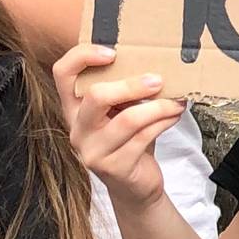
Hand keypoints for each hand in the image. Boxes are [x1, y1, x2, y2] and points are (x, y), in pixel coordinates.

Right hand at [56, 44, 184, 206]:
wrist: (134, 187)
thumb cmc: (128, 140)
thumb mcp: (119, 112)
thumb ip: (123, 89)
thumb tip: (154, 59)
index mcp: (73, 109)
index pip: (62, 73)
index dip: (83, 56)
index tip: (113, 52)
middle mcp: (77, 130)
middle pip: (97, 96)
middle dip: (132, 85)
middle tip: (158, 80)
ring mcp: (93, 152)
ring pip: (128, 119)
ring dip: (159, 106)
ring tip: (176, 101)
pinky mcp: (115, 167)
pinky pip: (144, 136)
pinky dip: (164, 121)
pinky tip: (174, 115)